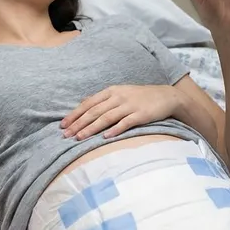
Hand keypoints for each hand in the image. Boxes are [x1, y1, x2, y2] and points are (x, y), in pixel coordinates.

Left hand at [62, 84, 179, 139]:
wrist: (167, 96)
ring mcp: (130, 105)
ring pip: (106, 118)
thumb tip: (83, 104)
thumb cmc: (140, 97)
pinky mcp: (141, 114)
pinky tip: (105, 137)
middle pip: (94, 111)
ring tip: (80, 137)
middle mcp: (118, 97)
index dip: (75, 114)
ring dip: (91, 128)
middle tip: (66, 135)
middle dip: (78, 123)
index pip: (88, 103)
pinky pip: (125, 123)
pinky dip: (115, 130)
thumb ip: (103, 99)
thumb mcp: (120, 93)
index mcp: (111, 91)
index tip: (62, 125)